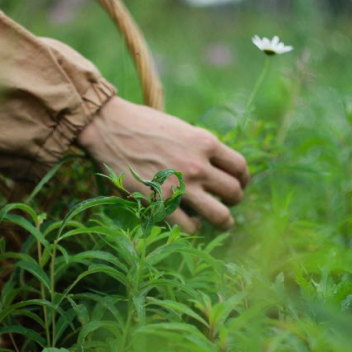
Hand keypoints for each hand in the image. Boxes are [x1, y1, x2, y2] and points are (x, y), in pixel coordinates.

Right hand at [77, 96, 249, 232]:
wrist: (108, 128)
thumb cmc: (141, 124)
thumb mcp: (180, 127)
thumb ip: (199, 147)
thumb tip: (213, 165)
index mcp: (205, 142)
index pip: (240, 167)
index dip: (243, 179)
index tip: (238, 184)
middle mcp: (198, 165)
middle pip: (234, 192)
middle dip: (234, 201)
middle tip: (227, 203)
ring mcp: (180, 186)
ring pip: (220, 216)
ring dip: (224, 222)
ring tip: (221, 223)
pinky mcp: (160, 202)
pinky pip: (190, 227)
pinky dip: (193, 227)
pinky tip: (188, 221)